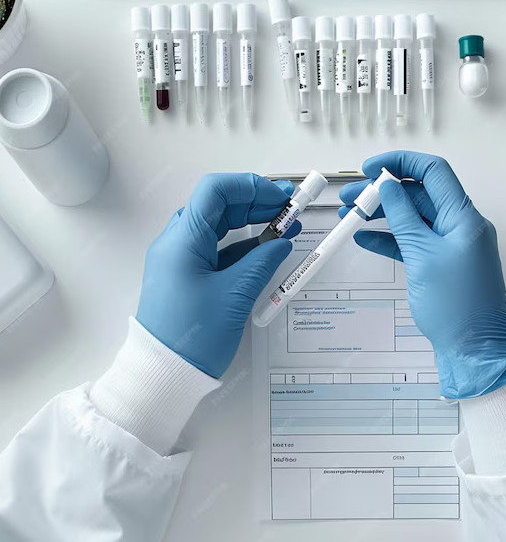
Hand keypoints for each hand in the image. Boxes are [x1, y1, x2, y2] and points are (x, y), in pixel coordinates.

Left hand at [136, 174, 297, 378]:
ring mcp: (180, 259)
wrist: (162, 375)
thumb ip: (261, 261)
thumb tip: (281, 241)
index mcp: (183, 240)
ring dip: (250, 222)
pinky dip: (241, 245)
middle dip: (254, 201)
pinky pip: (215, 249)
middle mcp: (177, 242)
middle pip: (217, 205)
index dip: (249, 186)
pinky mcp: (186, 275)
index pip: (214, 191)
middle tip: (288, 206)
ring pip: (217, 226)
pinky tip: (267, 247)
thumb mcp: (235, 295)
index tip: (279, 196)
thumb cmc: (194, 335)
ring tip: (285, 224)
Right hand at [340, 151, 505, 398]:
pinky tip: (366, 238)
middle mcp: (460, 226)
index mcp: (463, 217)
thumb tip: (387, 184)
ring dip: (383, 214)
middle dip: (383, 191)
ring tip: (351, 214)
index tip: (370, 168)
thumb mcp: (423, 255)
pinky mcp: (441, 264)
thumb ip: (403, 216)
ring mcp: (451, 245)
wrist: (475, 352)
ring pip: (413, 218)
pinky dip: (390, 238)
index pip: (433, 171)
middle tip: (350, 197)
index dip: (401, 162)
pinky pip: (413, 241)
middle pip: (419, 194)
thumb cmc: (456, 305)